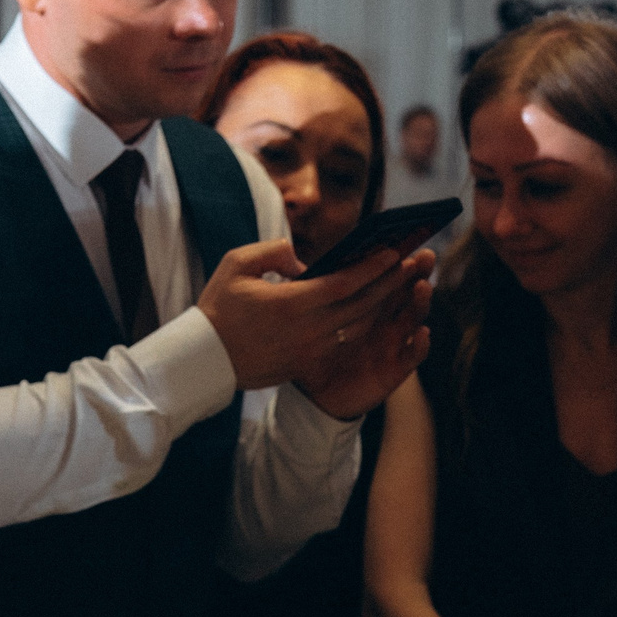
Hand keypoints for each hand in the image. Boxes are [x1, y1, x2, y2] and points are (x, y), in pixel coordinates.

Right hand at [198, 238, 430, 394]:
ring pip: (357, 327)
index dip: (373, 268)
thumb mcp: (237, 265)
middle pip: (361, 307)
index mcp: (291, 304)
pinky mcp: (307, 364)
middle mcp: (308, 330)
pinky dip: (361, 325)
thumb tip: (301, 258)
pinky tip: (373, 310)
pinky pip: (343, 342)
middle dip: (390, 284)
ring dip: (381, 305)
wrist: (204, 361)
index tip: (394, 252)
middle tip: (412, 264)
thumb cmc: (218, 308)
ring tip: (399, 285)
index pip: (344, 284)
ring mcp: (310, 351)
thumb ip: (273, 252)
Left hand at [297, 250, 434, 419]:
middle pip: (406, 291)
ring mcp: (392, 343)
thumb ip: (305, 291)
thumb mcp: (306, 317)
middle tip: (424, 256)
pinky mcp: (394, 370)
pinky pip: (411, 357)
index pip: (384, 275)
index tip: (400, 240)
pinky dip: (419, 346)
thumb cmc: (311, 350)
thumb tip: (294, 264)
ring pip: (412, 319)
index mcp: (365, 302)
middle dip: (417, 273)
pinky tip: (421, 333)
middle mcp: (384, 319)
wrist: (313, 395)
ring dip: (420, 303)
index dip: (393, 259)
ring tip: (422, 287)